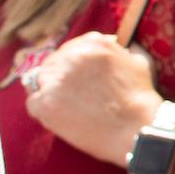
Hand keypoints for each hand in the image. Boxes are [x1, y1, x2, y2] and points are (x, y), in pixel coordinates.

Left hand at [22, 32, 164, 166]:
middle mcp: (71, 58)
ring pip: (40, 81)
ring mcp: (55, 81)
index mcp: (93, 44)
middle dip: (62, 77)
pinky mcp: (44, 104)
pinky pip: (33, 102)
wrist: (137, 129)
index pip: (72, 48)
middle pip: (53, 63)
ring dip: (52, 91)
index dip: (75, 63)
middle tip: (75, 94)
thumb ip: (120, 51)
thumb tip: (117, 44)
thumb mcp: (138, 62)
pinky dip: (43, 109)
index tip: (80, 75)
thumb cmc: (140, 98)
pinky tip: (62, 116)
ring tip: (70, 106)